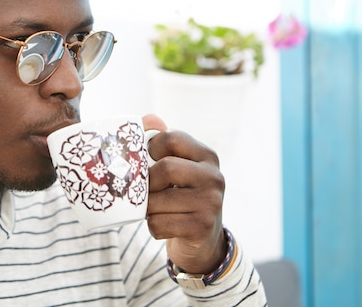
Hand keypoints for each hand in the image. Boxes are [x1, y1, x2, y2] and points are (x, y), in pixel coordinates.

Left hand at [142, 114, 225, 273]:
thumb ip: (161, 142)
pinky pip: (158, 223)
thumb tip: (150, 119)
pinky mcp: (202, 226)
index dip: (150, 148)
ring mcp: (211, 202)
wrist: (203, 242)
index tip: (149, 161)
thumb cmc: (182, 197)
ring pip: (157, 200)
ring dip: (147, 209)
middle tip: (147, 192)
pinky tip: (164, 226)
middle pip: (165, 168)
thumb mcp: (179, 167)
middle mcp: (214, 176)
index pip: (171, 138)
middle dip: (147, 183)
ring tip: (156, 210)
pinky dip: (153, 227)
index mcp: (207, 156)